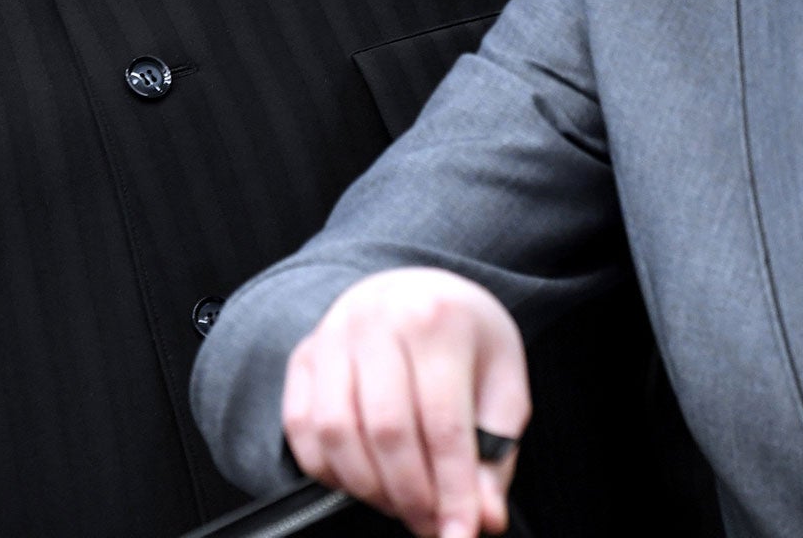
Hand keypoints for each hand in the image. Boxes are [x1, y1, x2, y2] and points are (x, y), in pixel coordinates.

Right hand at [280, 267, 528, 537]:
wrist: (417, 290)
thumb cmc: (463, 339)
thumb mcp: (501, 385)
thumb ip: (496, 454)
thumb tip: (484, 517)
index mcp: (436, 318)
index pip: (443, 423)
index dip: (453, 491)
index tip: (462, 535)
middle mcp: (376, 318)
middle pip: (387, 431)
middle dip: (411, 496)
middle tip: (432, 525)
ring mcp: (332, 334)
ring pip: (336, 432)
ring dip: (369, 488)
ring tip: (401, 503)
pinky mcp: (303, 355)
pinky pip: (300, 427)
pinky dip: (327, 469)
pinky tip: (361, 480)